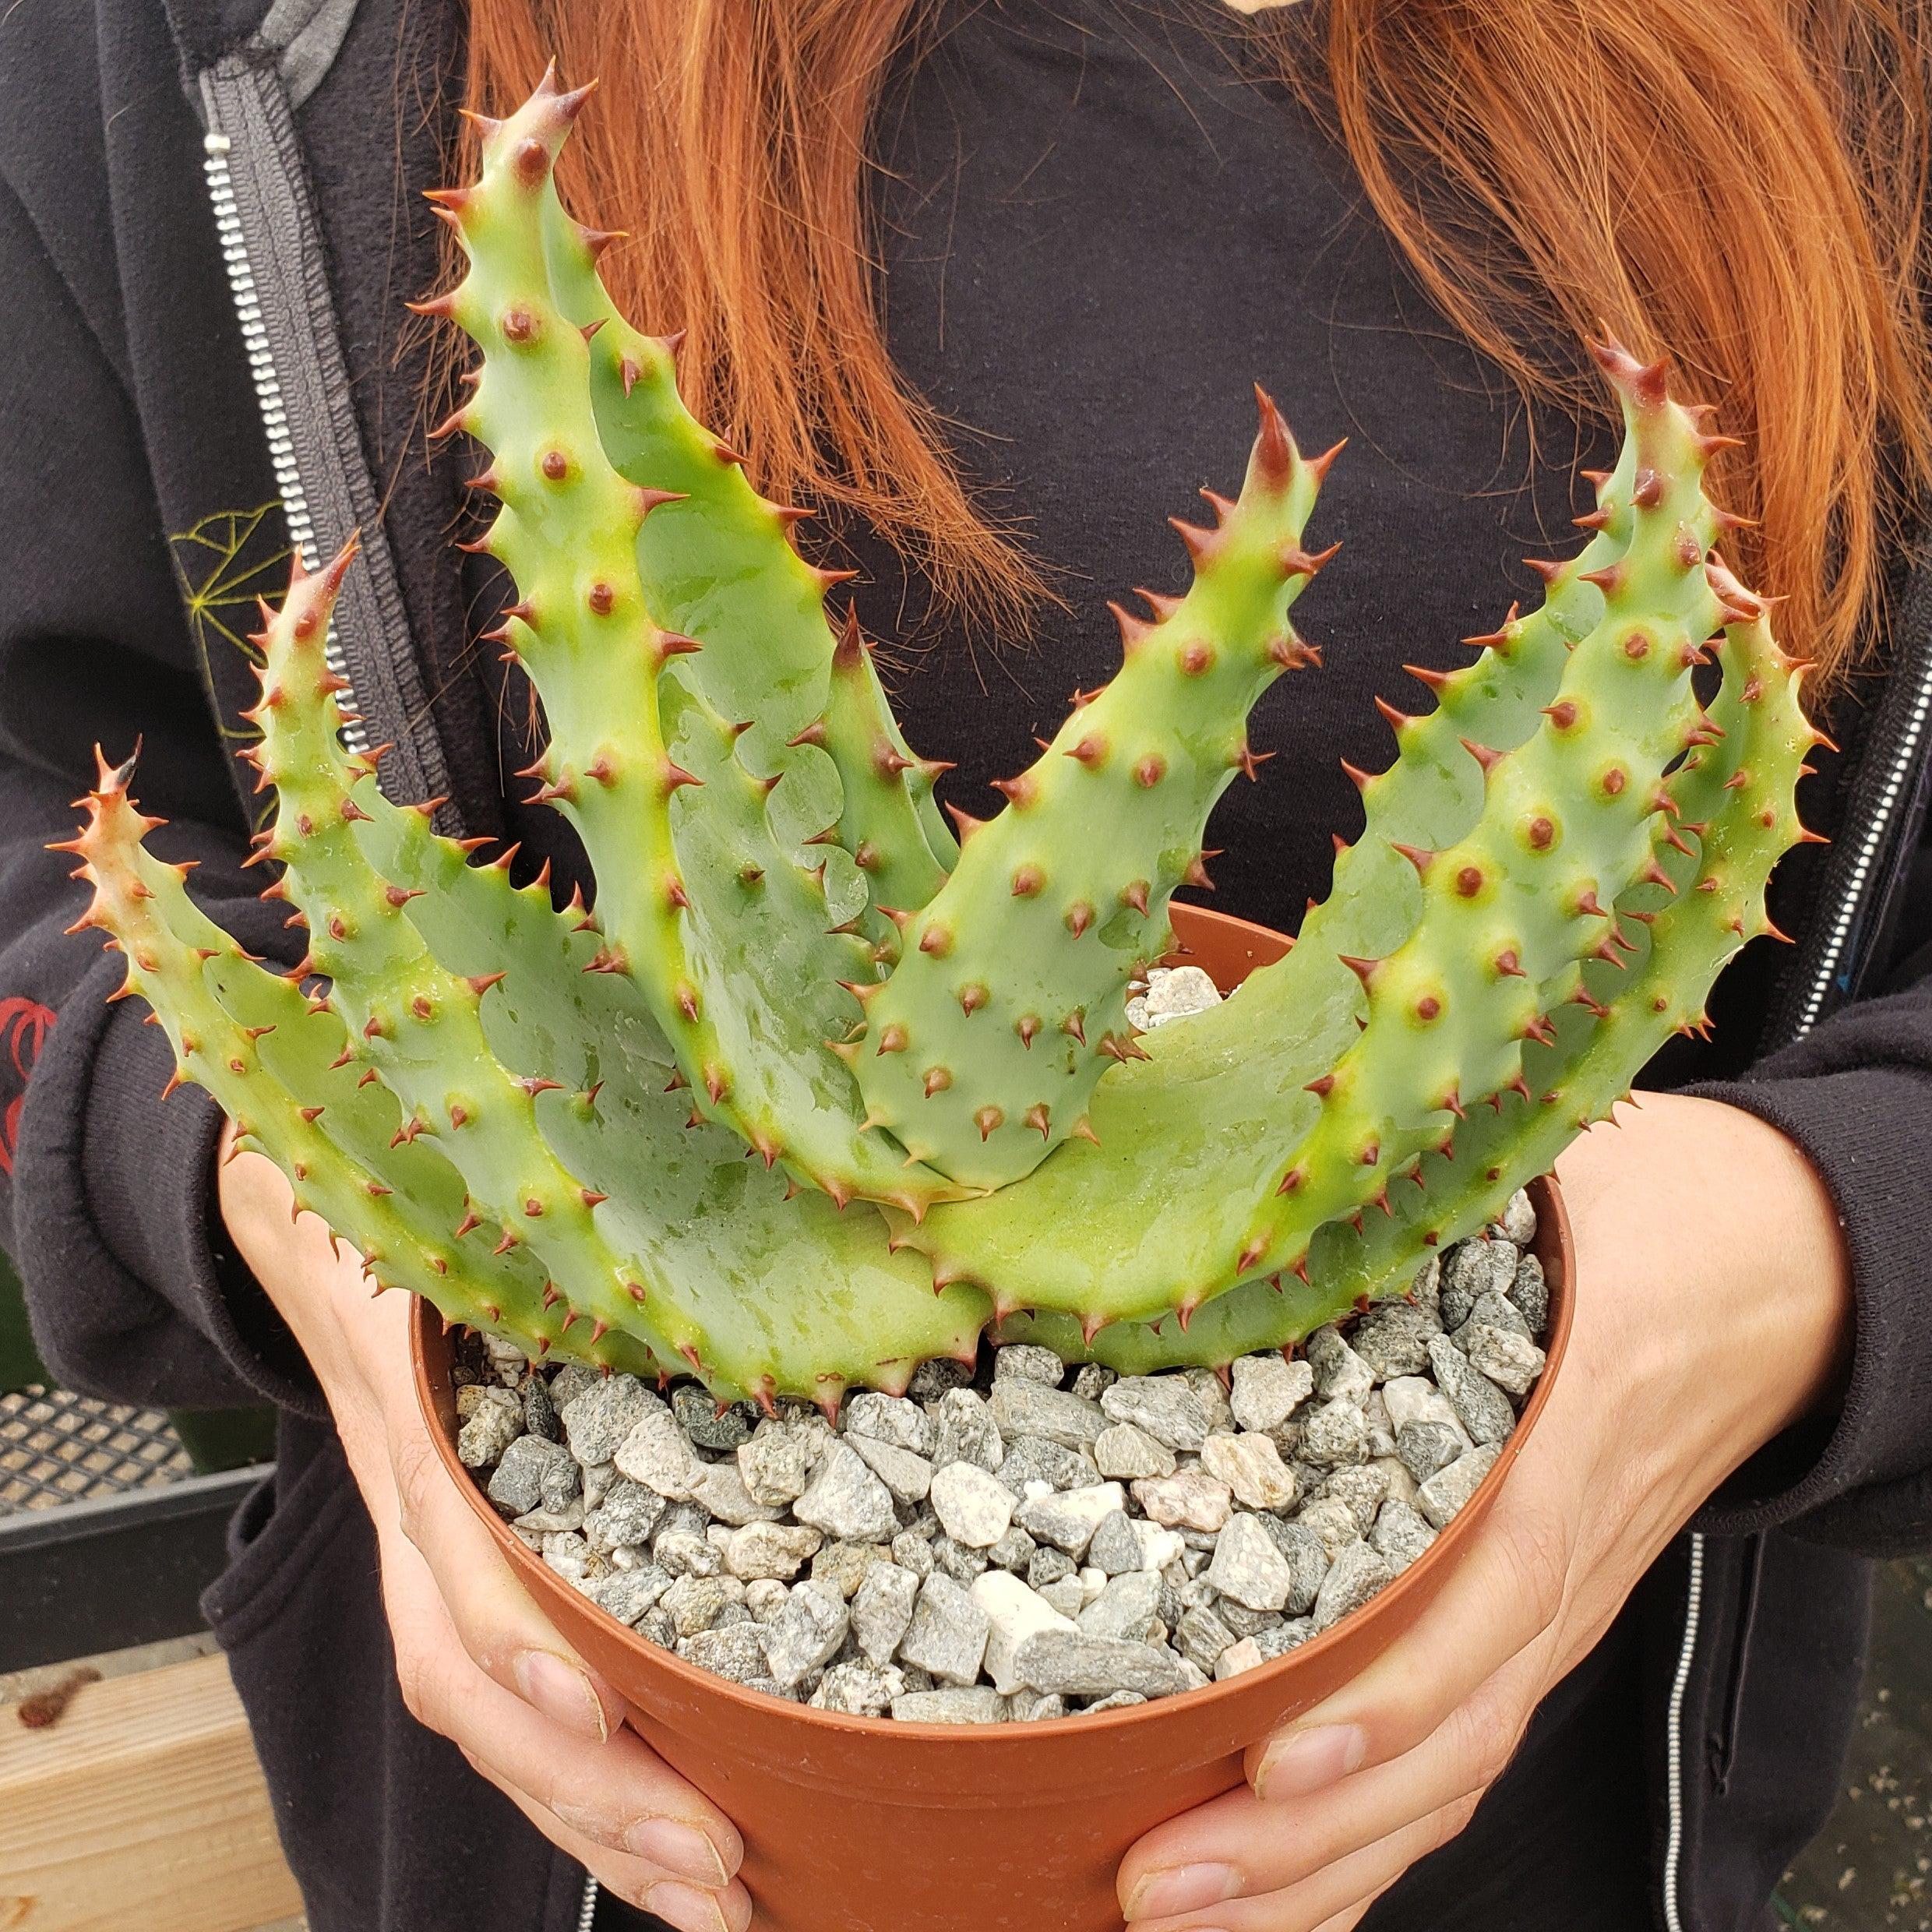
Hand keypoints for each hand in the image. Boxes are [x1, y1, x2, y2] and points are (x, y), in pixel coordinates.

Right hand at [217, 1127, 751, 1931]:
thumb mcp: (461, 1212)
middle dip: (586, 1784)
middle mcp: (419, 1501)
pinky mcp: (462, 1574)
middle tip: (717, 1861)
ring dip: (595, 1819)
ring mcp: (430, 1550)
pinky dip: (584, 1782)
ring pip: (490, 1720)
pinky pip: (508, 1705)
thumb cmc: (417, 1205)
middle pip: (474, 1679)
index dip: (518, 1636)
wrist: (308, 1214)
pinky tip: (666, 1835)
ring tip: (714, 1897)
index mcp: (424, 1411)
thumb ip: (539, 1231)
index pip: (457, 1551)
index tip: (598, 1706)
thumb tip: (720, 1198)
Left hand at [1115, 1091, 1851, 1930]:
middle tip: (1146, 1880)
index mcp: (1566, 1431)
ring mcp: (1557, 1605)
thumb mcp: (1553, 1183)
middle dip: (1303, 1835)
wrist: (1781, 1269)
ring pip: (1451, 1773)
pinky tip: (1273, 1898)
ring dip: (1314, 1871)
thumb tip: (1253, 1195)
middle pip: (1453, 1729)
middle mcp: (1565, 1550)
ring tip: (1166, 1916)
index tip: (1271, 1756)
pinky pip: (1461, 1753)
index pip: (1493, 1594)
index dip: (1391, 1693)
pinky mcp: (1535, 1623)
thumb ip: (1422, 1199)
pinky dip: (1368, 1844)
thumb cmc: (1644, 1215)